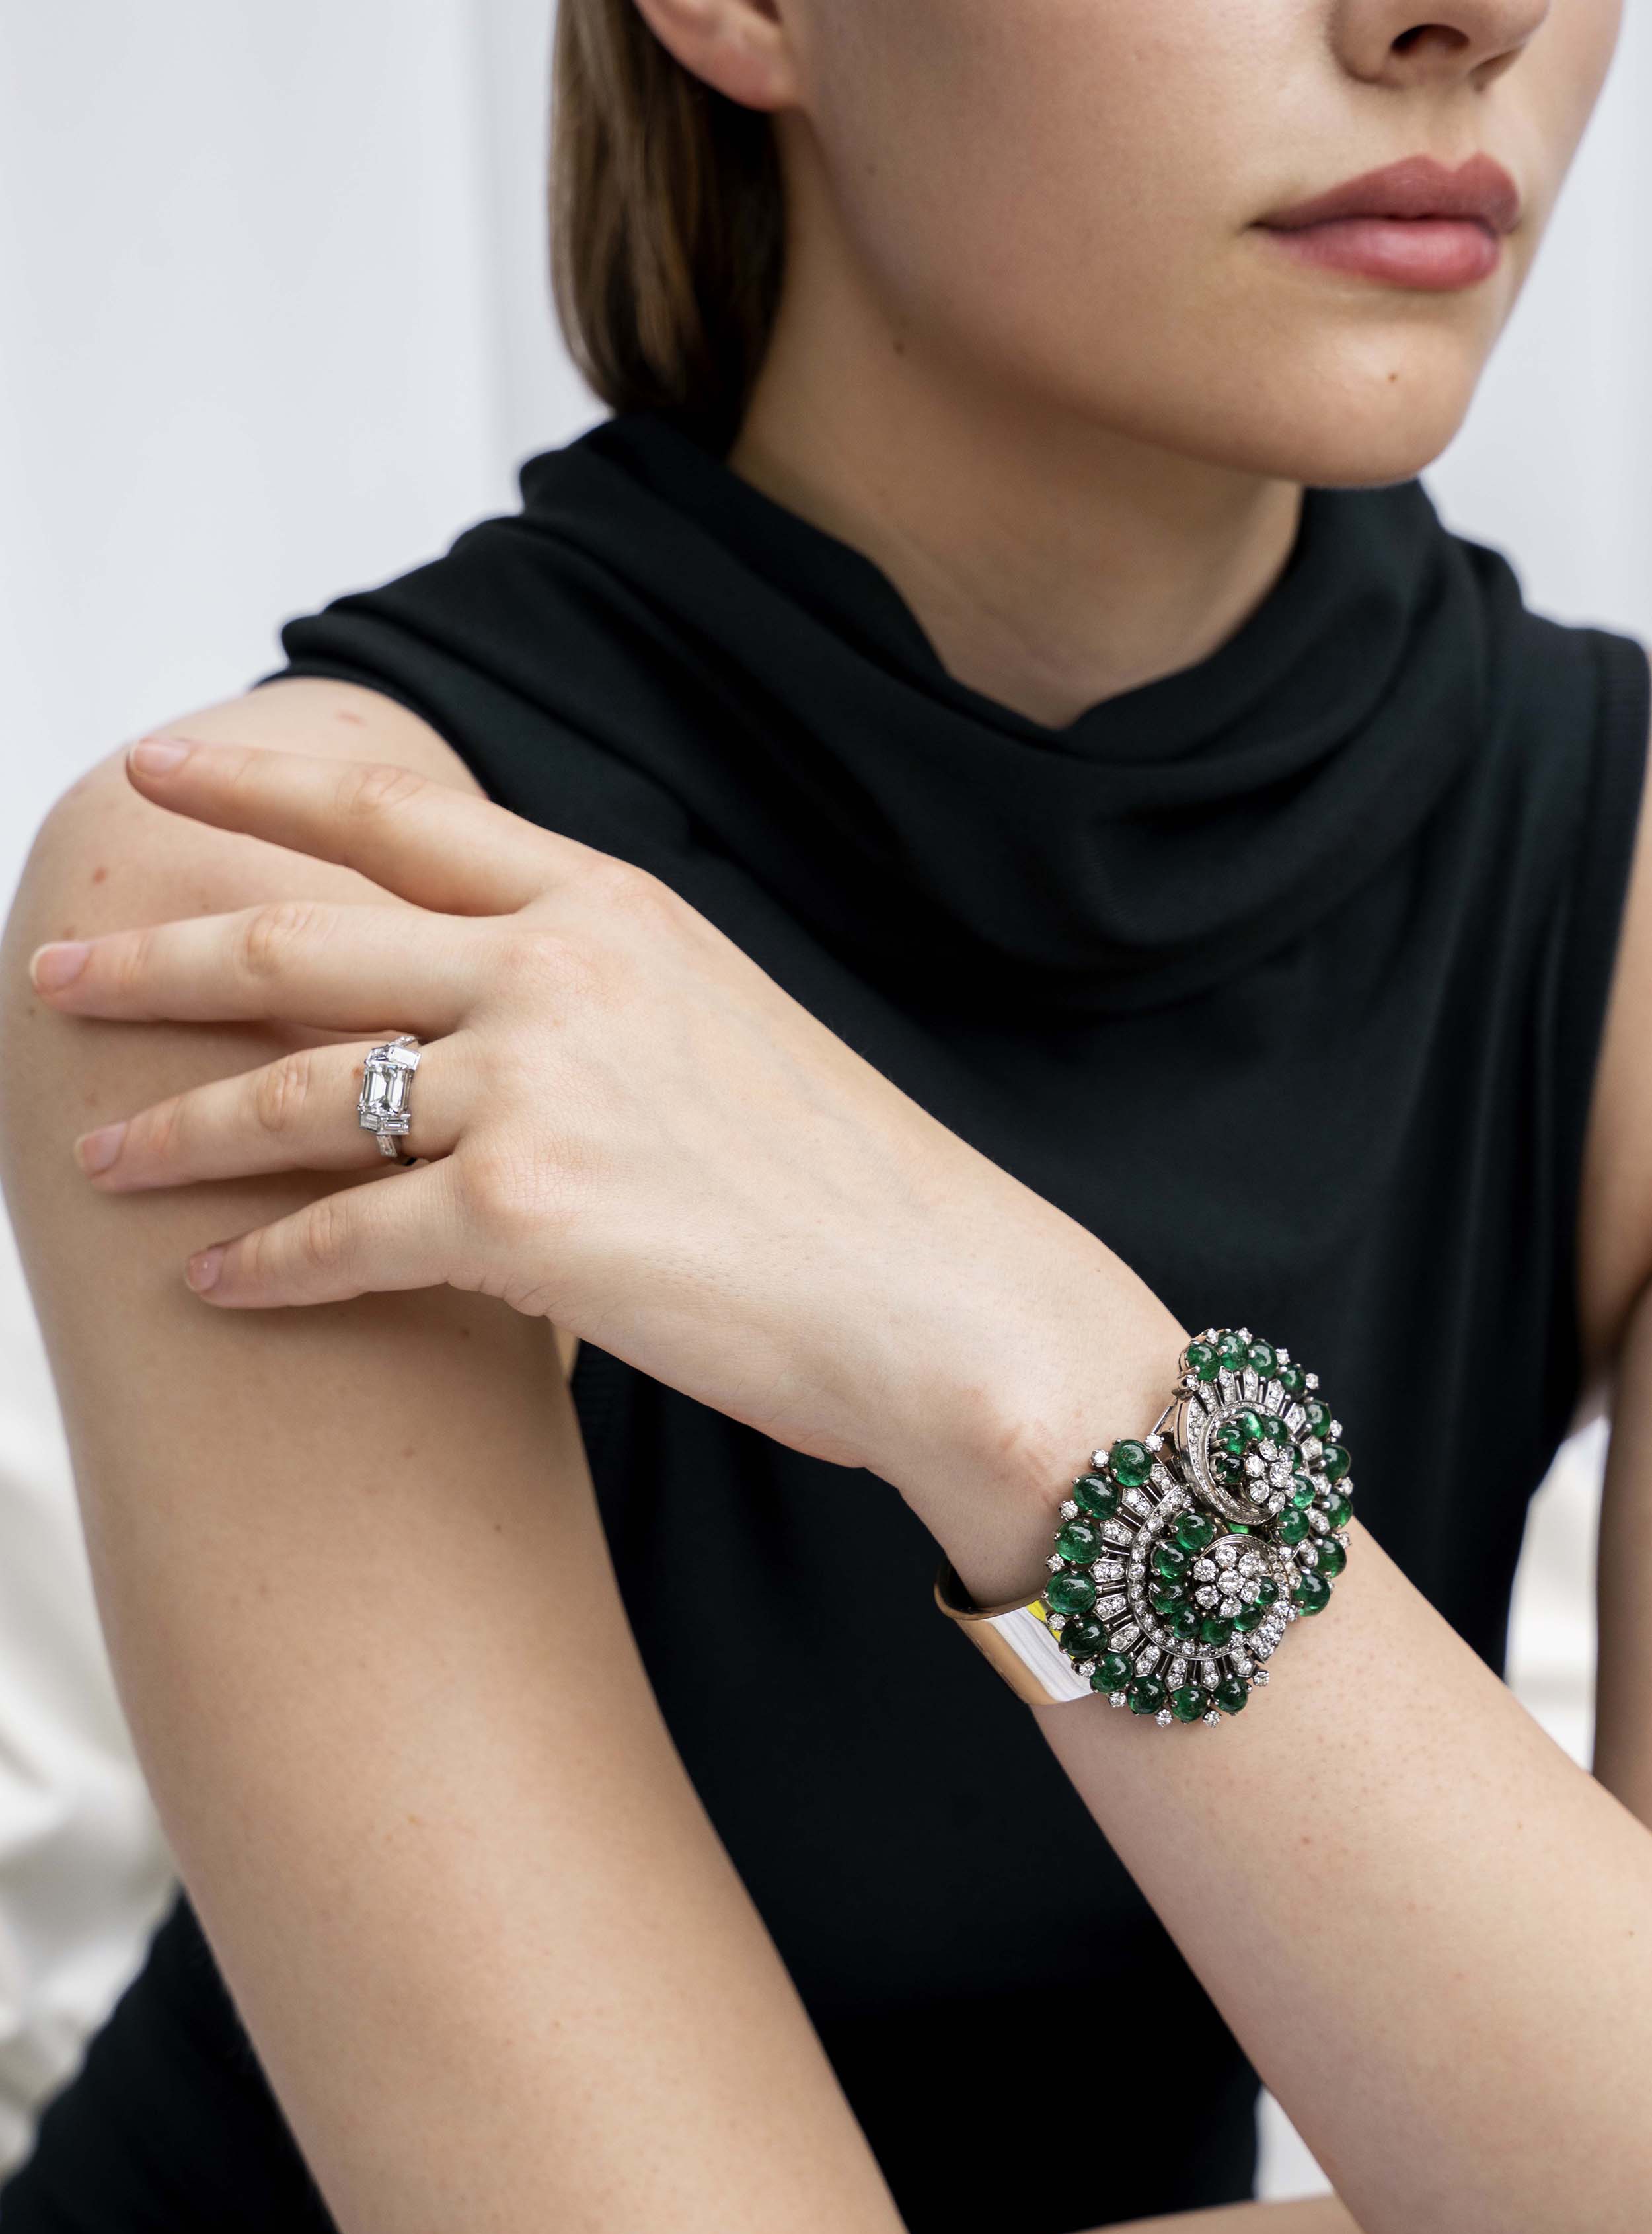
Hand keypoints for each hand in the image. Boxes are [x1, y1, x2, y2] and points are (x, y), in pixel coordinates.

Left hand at [30, 737, 1151, 1519]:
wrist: (941, 1299)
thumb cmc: (844, 1183)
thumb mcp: (717, 1020)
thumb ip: (587, 984)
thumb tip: (468, 999)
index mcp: (610, 907)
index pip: (398, 816)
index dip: (261, 786)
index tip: (160, 768)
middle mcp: (559, 972)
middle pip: (301, 939)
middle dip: (159, 958)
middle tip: (60, 971)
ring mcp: (536, 1087)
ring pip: (296, 1094)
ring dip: (177, 1128)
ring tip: (100, 1155)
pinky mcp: (521, 1217)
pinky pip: (339, 1239)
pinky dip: (262, 1265)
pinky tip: (212, 1281)